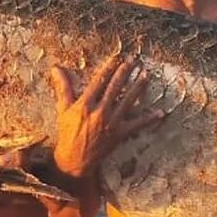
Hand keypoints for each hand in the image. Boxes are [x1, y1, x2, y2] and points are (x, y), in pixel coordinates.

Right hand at [49, 54, 163, 178]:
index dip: (109, 67)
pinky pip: (136, 124)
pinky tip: (160, 112)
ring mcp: (111, 123)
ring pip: (128, 101)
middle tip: (134, 60)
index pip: (99, 81)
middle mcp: (100, 112)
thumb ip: (63, 87)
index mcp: (85, 104)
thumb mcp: (63, 108)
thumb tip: (56, 68)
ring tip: (146, 75)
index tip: (117, 57)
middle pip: (115, 87)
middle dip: (125, 72)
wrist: (75, 158)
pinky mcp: (120, 134)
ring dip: (138, 87)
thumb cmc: (68, 132)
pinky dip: (148, 119)